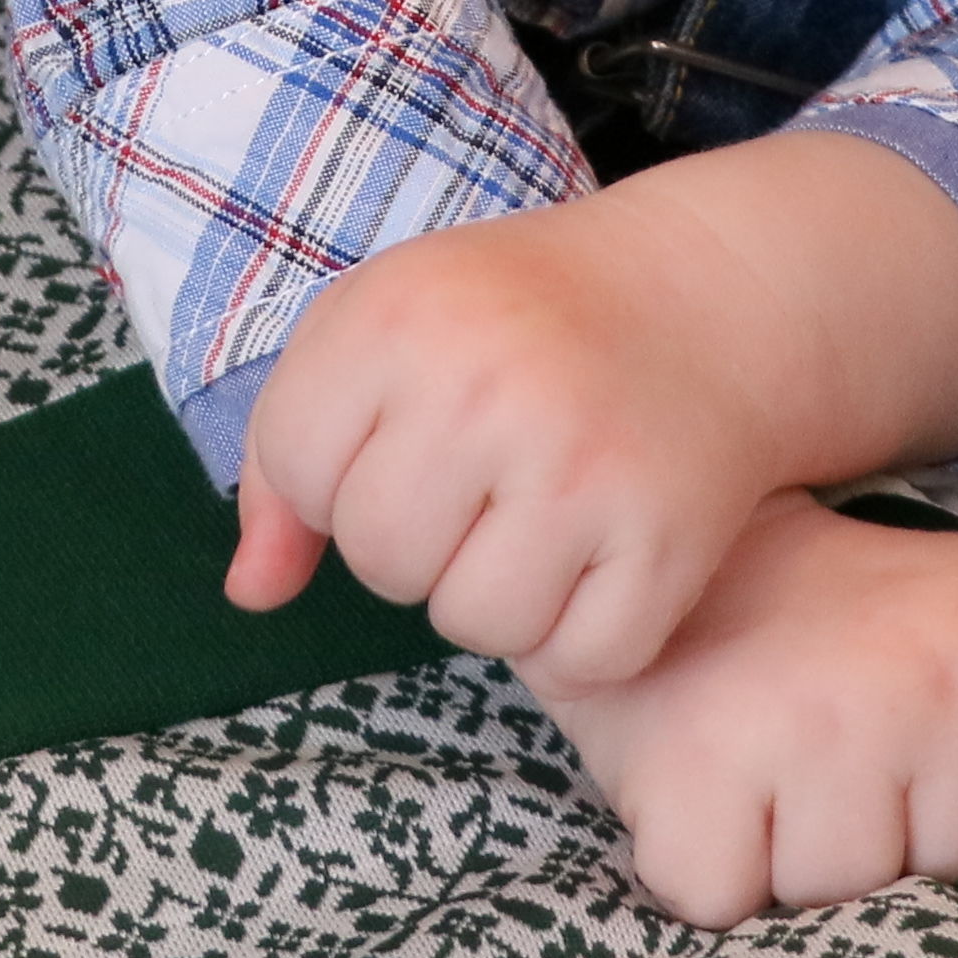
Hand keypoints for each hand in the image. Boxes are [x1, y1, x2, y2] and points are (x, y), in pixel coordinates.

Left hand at [219, 130, 957, 690]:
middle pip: (381, 560)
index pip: (298, 469)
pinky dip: (585, 636)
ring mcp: (582, 466)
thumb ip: (288, 455)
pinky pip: (577, 662)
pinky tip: (603, 557)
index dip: (338, 475)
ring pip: (473, 625)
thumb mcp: (385, 333)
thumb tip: (251, 595)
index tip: (405, 436)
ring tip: (538, 523)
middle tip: (483, 483)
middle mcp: (486, 386)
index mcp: (400, 316)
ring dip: (498, 599)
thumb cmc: (518, 323)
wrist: (706, 295)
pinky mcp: (666, 539)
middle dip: (418, 543)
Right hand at [524, 492, 957, 925]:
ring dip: (798, 868)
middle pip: (956, 876)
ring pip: (849, 905)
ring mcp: (815, 730)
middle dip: (893, 846)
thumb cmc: (842, 609)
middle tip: (831, 762)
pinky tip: (706, 799)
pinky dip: (706, 878)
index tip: (912, 741)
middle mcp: (929, 677)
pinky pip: (727, 906)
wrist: (666, 551)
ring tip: (771, 779)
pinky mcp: (700, 777)